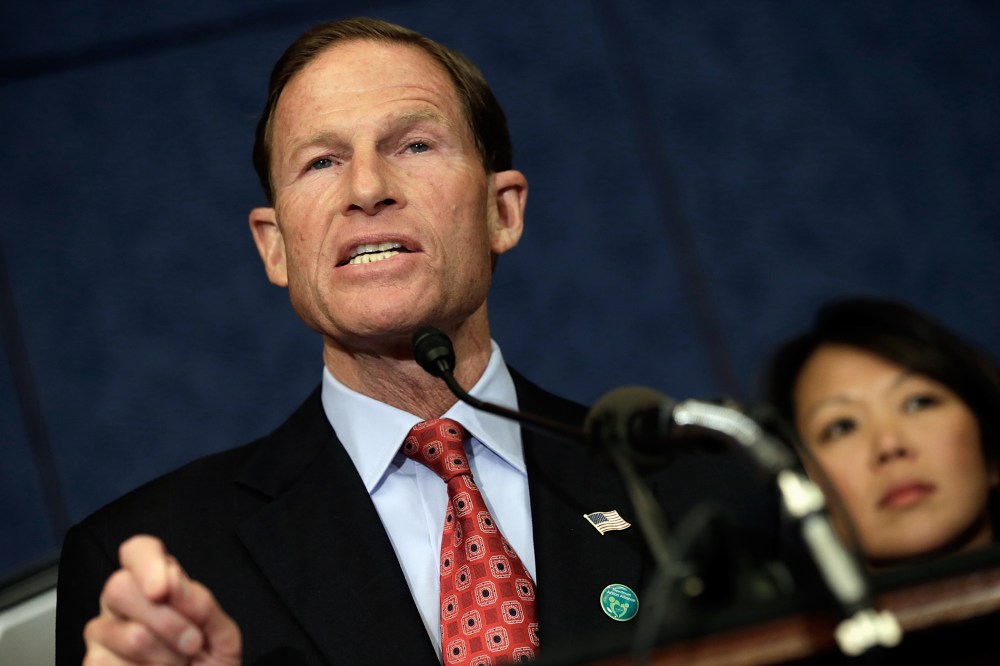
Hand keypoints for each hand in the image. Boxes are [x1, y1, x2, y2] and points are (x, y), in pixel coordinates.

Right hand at [83, 535, 241, 664]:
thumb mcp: (222, 635)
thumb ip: (202, 605)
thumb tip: (173, 581)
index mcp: (158, 585)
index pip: (138, 551)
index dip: (147, 563)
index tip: (162, 590)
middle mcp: (124, 604)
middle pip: (119, 587)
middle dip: (166, 620)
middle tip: (192, 643)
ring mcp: (104, 635)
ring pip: (127, 634)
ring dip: (166, 656)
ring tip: (179, 663)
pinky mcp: (93, 663)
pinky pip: (112, 664)